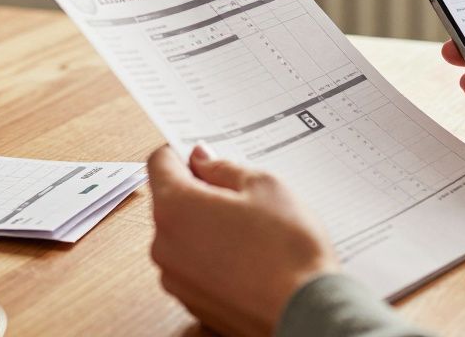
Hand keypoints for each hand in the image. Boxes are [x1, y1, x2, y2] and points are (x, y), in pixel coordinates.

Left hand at [147, 144, 338, 335]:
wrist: (305, 311)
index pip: (159, 163)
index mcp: (175, 207)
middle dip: (201, 192)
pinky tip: (249, 258)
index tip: (206, 156)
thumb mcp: (264, 185)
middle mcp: (164, 244)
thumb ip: (223, 168)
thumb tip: (202, 161)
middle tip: (244, 196)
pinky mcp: (191, 302)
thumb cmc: (288, 249)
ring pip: (184, 235)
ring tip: (253, 232)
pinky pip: (195, 266)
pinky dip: (215, 257)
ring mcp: (175, 278)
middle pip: (171, 201)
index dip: (183, 153)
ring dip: (208, 227)